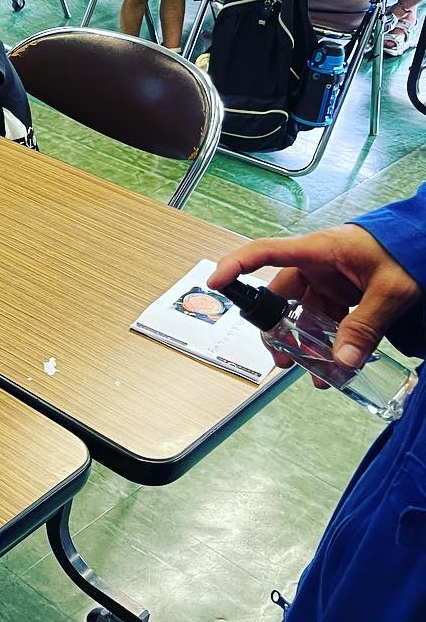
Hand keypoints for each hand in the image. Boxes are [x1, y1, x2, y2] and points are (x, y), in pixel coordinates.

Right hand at [208, 225, 420, 385]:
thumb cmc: (409, 250)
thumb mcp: (390, 291)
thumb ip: (365, 327)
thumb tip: (341, 361)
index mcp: (318, 250)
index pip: (264, 253)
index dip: (235, 266)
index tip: (215, 283)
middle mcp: (316, 263)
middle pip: (282, 297)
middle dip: (280, 331)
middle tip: (285, 359)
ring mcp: (328, 278)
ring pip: (304, 313)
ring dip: (307, 342)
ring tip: (317, 371)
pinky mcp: (342, 291)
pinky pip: (327, 318)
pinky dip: (329, 339)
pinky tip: (336, 361)